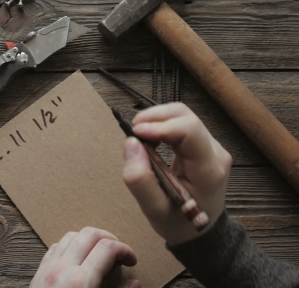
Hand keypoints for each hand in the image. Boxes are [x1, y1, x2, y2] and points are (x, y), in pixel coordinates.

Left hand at [30, 227, 139, 287]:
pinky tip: (78, 259)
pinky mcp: (38, 274)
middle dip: (108, 238)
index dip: (125, 249)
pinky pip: (55, 248)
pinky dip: (70, 247)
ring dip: (88, 240)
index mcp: (82, 281)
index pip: (107, 248)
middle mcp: (63, 270)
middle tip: (118, 252)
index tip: (131, 259)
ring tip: (99, 254)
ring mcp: (48, 270)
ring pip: (71, 236)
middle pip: (89, 234)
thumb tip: (134, 283)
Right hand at [122, 103, 230, 245]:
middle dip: (155, 117)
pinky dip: (162, 125)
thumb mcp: (154, 210)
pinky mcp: (204, 144)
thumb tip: (132, 143)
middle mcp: (216, 154)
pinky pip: (182, 123)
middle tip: (132, 132)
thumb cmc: (178, 223)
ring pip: (183, 115)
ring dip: (157, 120)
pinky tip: (150, 140)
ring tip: (139, 137)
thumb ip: (140, 180)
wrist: (199, 232)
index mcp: (208, 171)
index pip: (189, 130)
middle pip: (186, 116)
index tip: (135, 133)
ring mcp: (212, 147)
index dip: (160, 125)